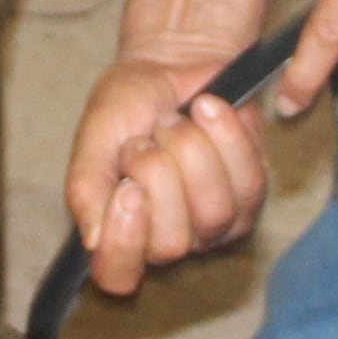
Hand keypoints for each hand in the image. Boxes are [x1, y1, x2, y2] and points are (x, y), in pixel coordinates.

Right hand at [63, 51, 273, 297]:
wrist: (173, 62)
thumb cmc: (129, 104)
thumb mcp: (95, 138)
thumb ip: (86, 188)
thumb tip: (92, 242)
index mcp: (121, 232)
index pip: (118, 275)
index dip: (123, 243)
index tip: (126, 189)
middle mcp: (169, 240)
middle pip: (170, 244)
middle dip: (157, 174)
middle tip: (145, 138)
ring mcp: (215, 224)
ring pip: (214, 213)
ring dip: (191, 151)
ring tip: (175, 121)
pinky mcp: (251, 195)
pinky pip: (246, 180)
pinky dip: (225, 135)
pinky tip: (207, 110)